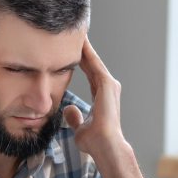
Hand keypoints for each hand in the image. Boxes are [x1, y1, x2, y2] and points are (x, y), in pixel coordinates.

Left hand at [63, 37, 123, 157]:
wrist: (104, 146)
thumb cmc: (94, 141)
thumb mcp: (80, 127)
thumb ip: (74, 116)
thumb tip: (68, 109)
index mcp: (101, 96)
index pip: (89, 72)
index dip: (80, 60)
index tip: (69, 49)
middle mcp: (107, 88)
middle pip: (91, 63)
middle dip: (82, 49)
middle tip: (72, 33)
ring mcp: (109, 85)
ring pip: (93, 60)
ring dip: (83, 47)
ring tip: (74, 31)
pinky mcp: (107, 84)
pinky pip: (94, 64)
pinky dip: (87, 52)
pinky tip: (79, 41)